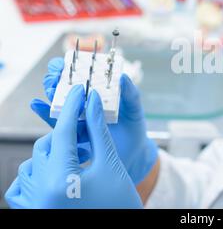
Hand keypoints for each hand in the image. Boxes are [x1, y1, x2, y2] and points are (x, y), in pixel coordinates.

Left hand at [5, 86, 142, 208]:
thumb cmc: (121, 204)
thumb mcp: (111, 163)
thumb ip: (98, 129)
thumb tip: (92, 101)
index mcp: (60, 181)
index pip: (63, 131)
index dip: (73, 107)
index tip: (79, 90)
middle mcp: (40, 194)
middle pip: (46, 146)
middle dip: (66, 134)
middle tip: (87, 129)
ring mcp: (34, 205)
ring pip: (33, 163)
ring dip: (53, 153)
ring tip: (78, 155)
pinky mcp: (34, 211)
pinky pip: (22, 186)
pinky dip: (36, 173)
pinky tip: (57, 171)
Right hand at [31, 58, 157, 184]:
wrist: (132, 156)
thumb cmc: (134, 129)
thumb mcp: (134, 110)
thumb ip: (130, 94)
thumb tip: (123, 76)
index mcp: (100, 93)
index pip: (83, 74)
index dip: (73, 65)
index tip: (69, 61)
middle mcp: (85, 103)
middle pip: (65, 85)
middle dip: (57, 77)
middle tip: (56, 77)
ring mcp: (77, 117)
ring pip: (58, 101)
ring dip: (50, 92)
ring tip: (50, 89)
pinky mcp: (70, 134)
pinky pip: (55, 122)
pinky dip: (44, 112)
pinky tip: (37, 105)